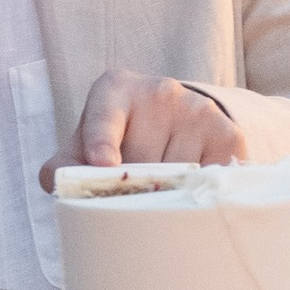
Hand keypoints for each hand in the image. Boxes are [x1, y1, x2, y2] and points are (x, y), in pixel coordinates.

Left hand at [44, 69, 241, 186]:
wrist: (172, 121)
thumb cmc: (118, 140)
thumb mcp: (85, 146)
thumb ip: (64, 166)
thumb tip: (61, 186)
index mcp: (114, 90)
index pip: (105, 115)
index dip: (101, 141)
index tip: (103, 163)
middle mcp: (159, 91)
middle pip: (141, 162)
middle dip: (133, 190)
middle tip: (131, 200)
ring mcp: (197, 110)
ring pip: (177, 176)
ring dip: (166, 197)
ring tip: (159, 192)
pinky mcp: (228, 133)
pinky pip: (211, 180)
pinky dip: (198, 196)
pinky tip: (188, 192)